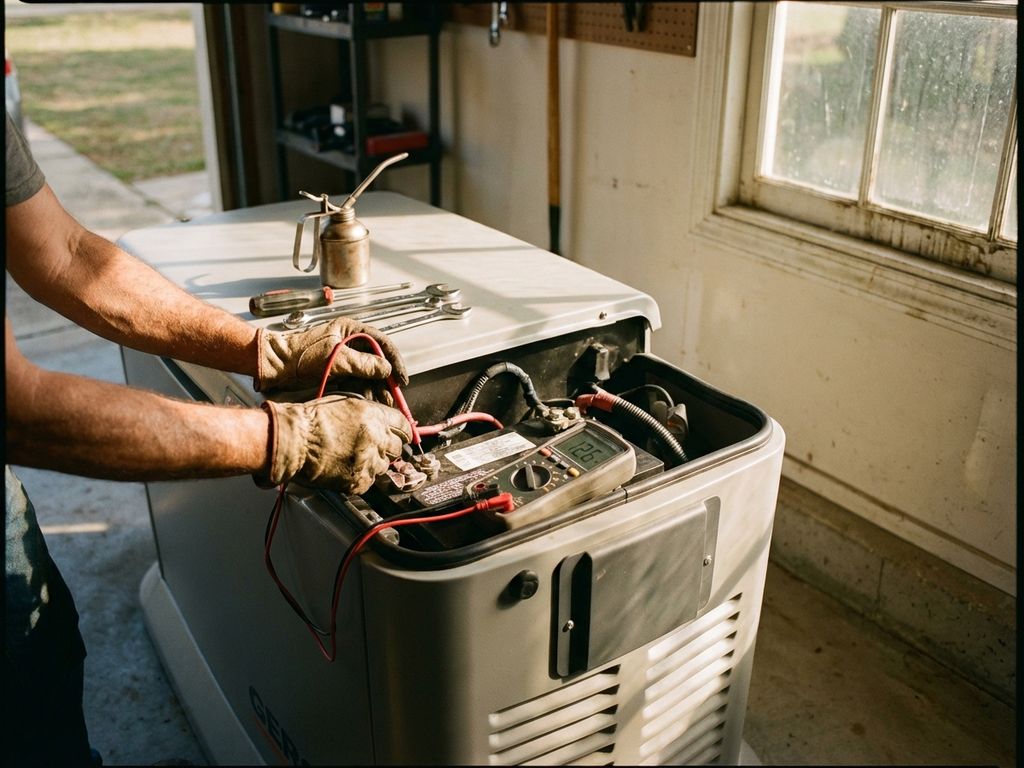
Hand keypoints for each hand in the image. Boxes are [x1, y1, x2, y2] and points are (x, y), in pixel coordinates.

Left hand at [255, 317, 408, 392]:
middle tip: (394, 394)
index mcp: (351, 330)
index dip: (394, 360)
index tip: (401, 378)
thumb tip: (385, 369)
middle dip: (386, 379)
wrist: (276, 365)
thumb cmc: (300, 354)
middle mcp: (350, 342)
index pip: (381, 343)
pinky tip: (370, 401)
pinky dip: (364, 391)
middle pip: (377, 360)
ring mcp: (344, 358)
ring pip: (368, 373)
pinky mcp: (337, 371)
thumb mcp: (335, 357)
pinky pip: (357, 381)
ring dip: (376, 388)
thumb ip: (363, 363)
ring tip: (383, 402)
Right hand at [255, 395, 412, 493]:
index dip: (401, 430)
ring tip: (352, 458)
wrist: (292, 440)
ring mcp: (368, 461)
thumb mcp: (344, 404)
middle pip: (397, 448)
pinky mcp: (358, 481)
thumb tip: (381, 421)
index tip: (399, 434)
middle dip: (387, 447)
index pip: (403, 425)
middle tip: (372, 447)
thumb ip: (368, 413)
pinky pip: (369, 482)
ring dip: (373, 463)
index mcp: (374, 416)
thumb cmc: (310, 420)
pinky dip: (360, 478)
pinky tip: (345, 469)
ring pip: (384, 466)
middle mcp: (376, 438)